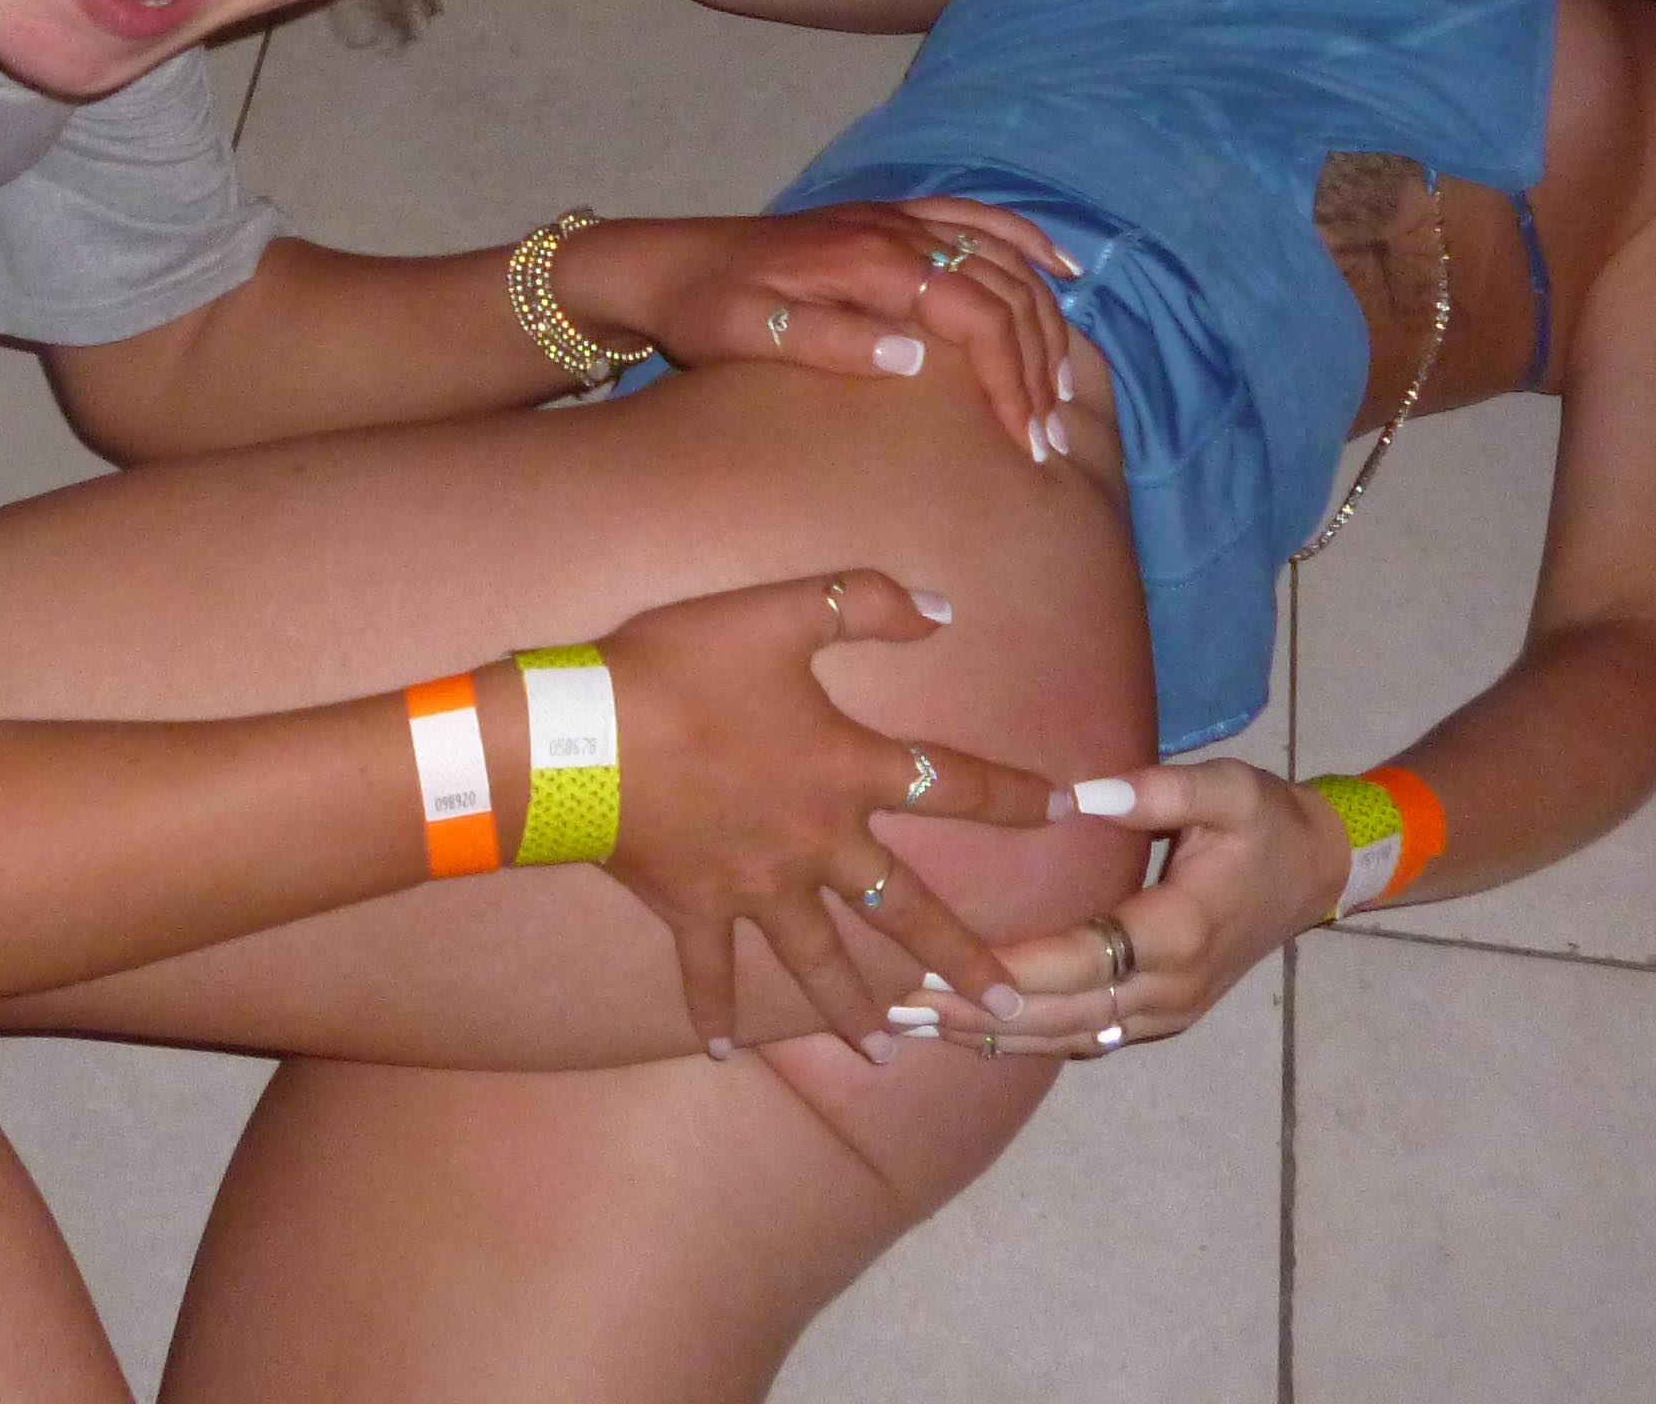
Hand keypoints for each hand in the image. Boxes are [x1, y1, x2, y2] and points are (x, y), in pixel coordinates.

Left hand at [554, 200, 1080, 462]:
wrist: (666, 264)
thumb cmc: (704, 310)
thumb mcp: (751, 334)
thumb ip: (831, 341)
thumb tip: (917, 354)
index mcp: (867, 261)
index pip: (973, 315)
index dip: (1010, 378)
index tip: (1026, 439)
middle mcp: (893, 230)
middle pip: (1002, 289)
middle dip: (1036, 364)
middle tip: (1047, 438)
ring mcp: (895, 218)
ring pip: (1001, 257)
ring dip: (1043, 318)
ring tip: (1064, 386)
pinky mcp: (890, 219)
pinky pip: (976, 219)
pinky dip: (1025, 242)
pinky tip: (1062, 271)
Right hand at [594, 571, 1059, 1060]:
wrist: (582, 737)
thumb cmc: (679, 667)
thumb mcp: (778, 612)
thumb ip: (865, 603)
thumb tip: (944, 609)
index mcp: (845, 769)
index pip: (955, 785)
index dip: (1019, 795)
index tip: (1072, 809)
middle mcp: (815, 844)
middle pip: (906, 909)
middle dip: (962, 958)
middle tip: (1011, 1004)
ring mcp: (755, 886)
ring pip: (819, 960)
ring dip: (855, 1008)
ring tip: (889, 1052)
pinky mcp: (695, 909)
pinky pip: (710, 973)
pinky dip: (714, 1012)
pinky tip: (722, 1051)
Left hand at [891, 760, 1338, 1059]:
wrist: (1318, 872)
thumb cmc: (1267, 823)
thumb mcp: (1228, 789)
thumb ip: (1160, 789)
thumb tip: (1083, 794)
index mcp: (1179, 932)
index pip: (1077, 959)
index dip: (1005, 967)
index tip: (935, 965)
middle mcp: (1170, 988)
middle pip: (1060, 1013)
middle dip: (976, 1012)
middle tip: (894, 1005)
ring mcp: (1168, 1013)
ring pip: (1069, 1038)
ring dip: (992, 1036)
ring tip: (912, 1026)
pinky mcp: (1163, 1019)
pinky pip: (1087, 1039)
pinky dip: (1028, 1040)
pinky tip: (973, 1032)